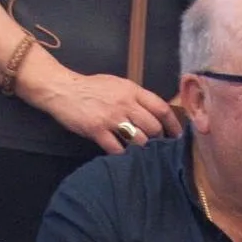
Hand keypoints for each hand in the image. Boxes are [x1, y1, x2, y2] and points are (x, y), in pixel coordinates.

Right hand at [26, 63, 182, 152]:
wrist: (63, 90)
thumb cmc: (91, 88)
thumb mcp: (117, 84)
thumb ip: (135, 97)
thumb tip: (154, 112)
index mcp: (132, 90)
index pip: (161, 108)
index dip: (173, 124)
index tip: (178, 135)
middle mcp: (125, 104)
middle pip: (153, 127)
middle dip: (158, 139)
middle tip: (157, 147)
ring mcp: (111, 118)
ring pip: (139, 140)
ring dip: (142, 149)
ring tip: (141, 153)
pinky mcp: (97, 130)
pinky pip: (117, 149)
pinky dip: (122, 155)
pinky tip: (123, 156)